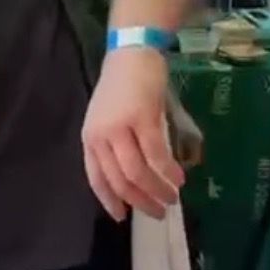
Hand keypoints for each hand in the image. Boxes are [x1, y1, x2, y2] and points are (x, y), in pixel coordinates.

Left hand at [82, 47, 183, 220]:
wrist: (131, 52)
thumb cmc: (123, 86)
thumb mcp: (110, 119)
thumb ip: (117, 147)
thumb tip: (137, 179)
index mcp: (90, 138)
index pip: (96, 179)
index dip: (110, 201)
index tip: (124, 217)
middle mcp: (101, 136)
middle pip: (119, 181)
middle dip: (140, 202)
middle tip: (159, 212)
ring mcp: (120, 127)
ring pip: (137, 172)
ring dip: (157, 190)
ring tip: (173, 198)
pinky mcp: (142, 118)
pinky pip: (156, 154)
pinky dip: (168, 170)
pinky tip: (179, 177)